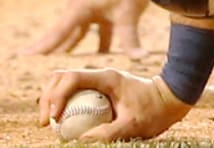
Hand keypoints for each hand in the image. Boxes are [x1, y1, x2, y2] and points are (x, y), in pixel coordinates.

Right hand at [26, 0, 149, 55]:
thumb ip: (131, 40)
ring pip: (77, 32)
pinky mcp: (100, 6)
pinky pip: (91, 27)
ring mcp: (89, 6)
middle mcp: (79, 7)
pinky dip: (93, 40)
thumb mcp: (129, 14)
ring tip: (64, 65)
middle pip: (63, 34)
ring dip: (73, 47)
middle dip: (54, 51)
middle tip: (39, 69)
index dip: (41, 47)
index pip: (57, 33)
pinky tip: (98, 54)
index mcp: (80, 8)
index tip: (22, 56)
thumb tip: (141, 59)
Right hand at [38, 67, 190, 141]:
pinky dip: (60, 102)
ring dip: (50, 99)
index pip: (72, 78)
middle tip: (44, 123)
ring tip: (48, 122)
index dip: (56, 96)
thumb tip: (81, 139)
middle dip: (47, 97)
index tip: (53, 118)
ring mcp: (97, 81)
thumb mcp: (133, 124)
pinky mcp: (97, 89)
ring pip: (63, 82)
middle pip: (61, 77)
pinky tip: (59, 120)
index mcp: (107, 78)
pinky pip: (72, 92)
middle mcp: (99, 75)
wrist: (169, 99)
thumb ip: (109, 132)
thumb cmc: (154, 110)